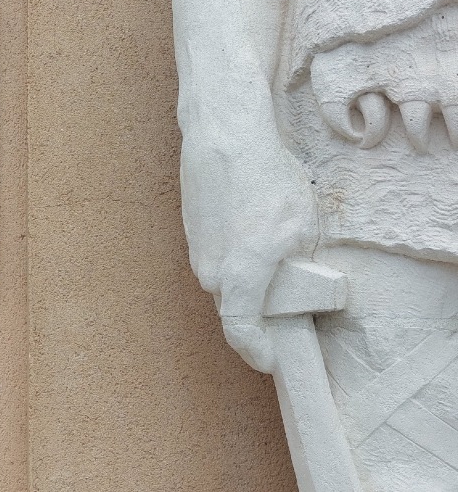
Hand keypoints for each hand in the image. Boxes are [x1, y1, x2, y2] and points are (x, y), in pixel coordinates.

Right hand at [180, 136, 317, 371]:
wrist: (223, 136)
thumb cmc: (265, 177)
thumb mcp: (302, 225)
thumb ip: (295, 264)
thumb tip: (291, 280)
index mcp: (241, 275)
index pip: (242, 331)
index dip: (258, 352)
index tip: (271, 359)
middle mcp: (211, 270)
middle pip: (235, 306)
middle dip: (259, 311)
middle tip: (288, 298)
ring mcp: (197, 250)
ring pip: (223, 281)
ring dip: (245, 280)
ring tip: (271, 253)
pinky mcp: (192, 232)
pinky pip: (215, 257)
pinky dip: (233, 256)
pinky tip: (250, 228)